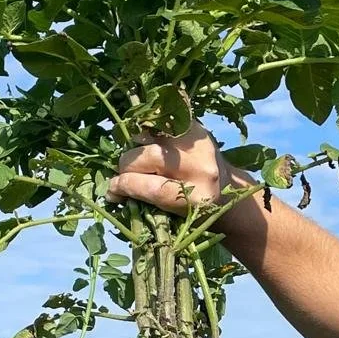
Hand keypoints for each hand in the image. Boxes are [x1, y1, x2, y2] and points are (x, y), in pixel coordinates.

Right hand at [106, 122, 234, 214]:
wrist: (227, 191)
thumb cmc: (194, 209)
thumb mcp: (172, 215)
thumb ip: (143, 202)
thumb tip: (110, 190)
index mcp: (200, 197)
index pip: (153, 188)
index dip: (126, 186)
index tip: (112, 190)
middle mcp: (203, 166)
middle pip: (150, 157)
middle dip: (128, 166)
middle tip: (124, 175)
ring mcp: (201, 142)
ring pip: (152, 135)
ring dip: (136, 147)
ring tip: (137, 160)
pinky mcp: (196, 127)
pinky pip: (159, 122)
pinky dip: (147, 131)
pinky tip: (144, 142)